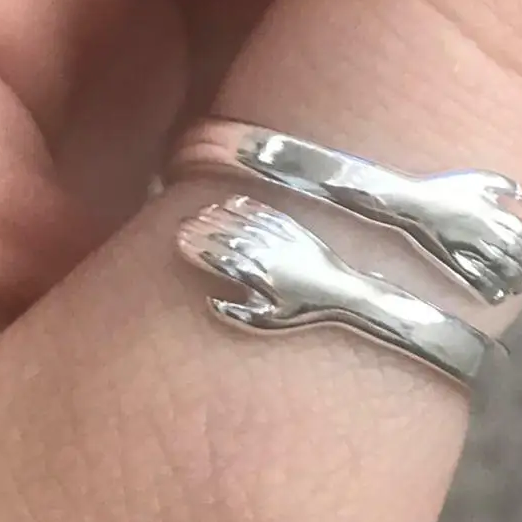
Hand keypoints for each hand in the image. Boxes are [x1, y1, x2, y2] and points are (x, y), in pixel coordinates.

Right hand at [179, 196, 339, 327]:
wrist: (342, 293)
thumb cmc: (305, 312)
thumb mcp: (270, 320)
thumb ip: (238, 312)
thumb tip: (210, 300)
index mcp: (258, 275)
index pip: (221, 255)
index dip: (199, 246)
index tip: (180, 239)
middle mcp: (267, 252)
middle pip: (230, 235)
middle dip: (205, 228)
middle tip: (184, 222)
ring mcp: (281, 237)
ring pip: (247, 222)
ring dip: (223, 215)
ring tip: (204, 210)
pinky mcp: (295, 228)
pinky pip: (268, 213)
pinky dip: (250, 206)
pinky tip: (236, 200)